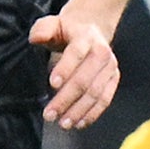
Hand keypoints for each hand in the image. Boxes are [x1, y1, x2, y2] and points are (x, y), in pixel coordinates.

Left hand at [30, 7, 119, 128]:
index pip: (76, 53)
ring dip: (79, 111)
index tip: (52, 84)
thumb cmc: (65, 31)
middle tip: (50, 114)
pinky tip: (79, 123)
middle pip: (85, 79)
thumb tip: (36, 38)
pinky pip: (105, 100)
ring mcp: (110, 67)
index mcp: (85, 36)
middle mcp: (101, 52)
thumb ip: (42, 30)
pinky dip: (92, 114)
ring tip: (63, 123)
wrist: (90, 30)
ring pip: (95, 93)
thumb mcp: (52, 24)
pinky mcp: (113, 79)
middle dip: (66, 99)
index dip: (65, 68)